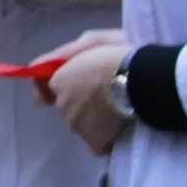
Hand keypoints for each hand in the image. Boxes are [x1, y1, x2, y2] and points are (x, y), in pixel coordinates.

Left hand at [44, 30, 132, 156]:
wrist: (143, 80)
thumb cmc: (119, 56)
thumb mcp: (91, 42)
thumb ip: (65, 55)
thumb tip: (43, 67)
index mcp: (59, 82)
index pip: (46, 93)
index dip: (64, 89)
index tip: (79, 87)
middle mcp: (63, 106)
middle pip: (69, 109)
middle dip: (83, 104)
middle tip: (109, 95)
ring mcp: (78, 125)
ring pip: (83, 126)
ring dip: (96, 121)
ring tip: (120, 110)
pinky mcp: (95, 142)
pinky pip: (97, 144)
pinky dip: (107, 139)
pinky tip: (121, 127)